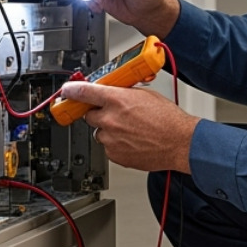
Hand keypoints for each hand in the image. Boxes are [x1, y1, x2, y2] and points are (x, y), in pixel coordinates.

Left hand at [61, 80, 196, 173]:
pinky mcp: (115, 155)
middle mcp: (110, 119)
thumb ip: (124, 93)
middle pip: (89, 115)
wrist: (180, 142)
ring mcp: (111, 139)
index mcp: (118, 100)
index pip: (84, 92)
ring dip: (109, 131)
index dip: (72, 91)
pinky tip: (133, 141)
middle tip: (114, 114)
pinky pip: (109, 148)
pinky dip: (117, 145)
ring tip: (130, 131)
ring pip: (100, 133)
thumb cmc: (168, 119)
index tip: (67, 91)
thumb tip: (114, 92)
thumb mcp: (146, 95)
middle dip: (99, 114)